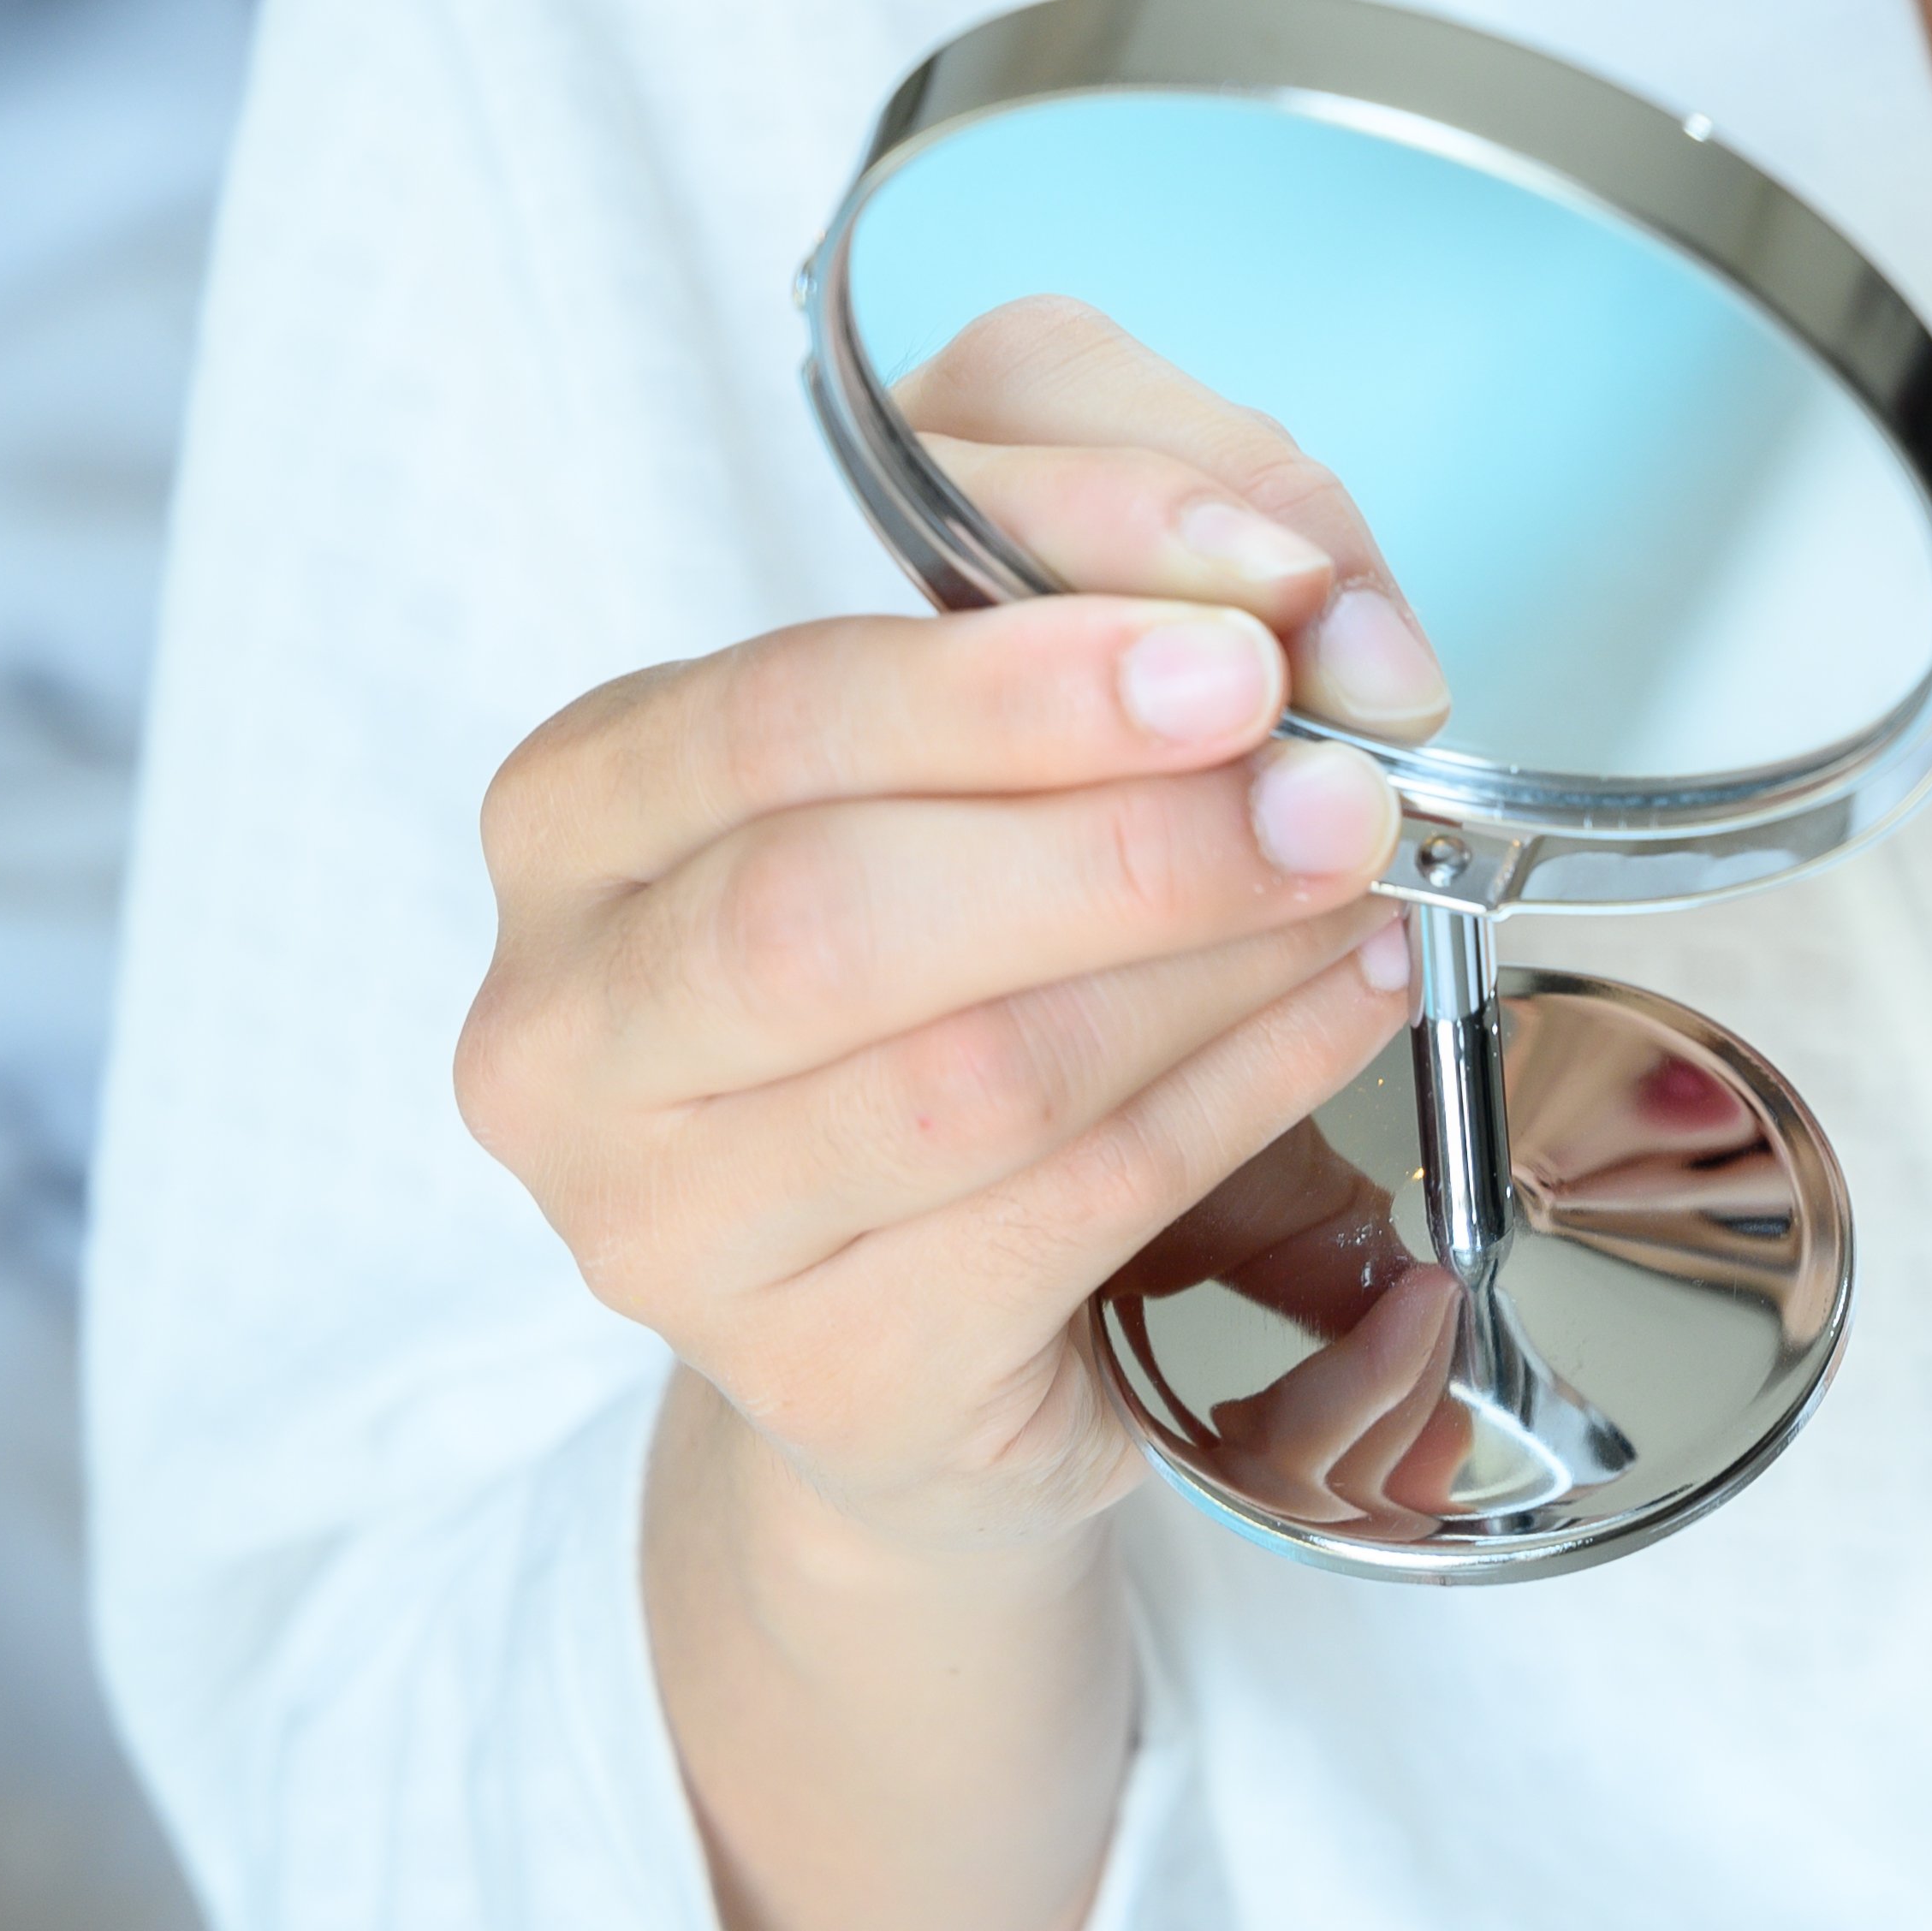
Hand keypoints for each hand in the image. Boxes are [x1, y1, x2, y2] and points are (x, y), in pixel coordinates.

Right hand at [455, 297, 1448, 1564]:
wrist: (944, 1304)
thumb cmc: (963, 948)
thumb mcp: (1020, 698)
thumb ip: (1121, 551)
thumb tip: (1297, 586)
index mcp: (583, 809)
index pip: (781, 700)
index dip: (1023, 669)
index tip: (1246, 642)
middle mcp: (567, 1027)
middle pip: (833, 908)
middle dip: (1123, 836)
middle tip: (1337, 788)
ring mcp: (666, 1230)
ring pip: (968, 1073)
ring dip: (1210, 964)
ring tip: (1364, 887)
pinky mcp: (820, 1378)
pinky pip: (1063, 1214)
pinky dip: (1240, 1093)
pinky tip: (1342, 1007)